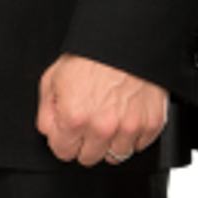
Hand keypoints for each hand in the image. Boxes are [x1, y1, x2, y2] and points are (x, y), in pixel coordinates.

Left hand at [36, 53, 168, 166]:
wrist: (126, 39)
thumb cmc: (91, 56)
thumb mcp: (52, 79)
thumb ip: (46, 112)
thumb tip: (49, 131)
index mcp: (74, 117)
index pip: (63, 153)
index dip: (64, 139)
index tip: (69, 129)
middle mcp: (102, 127)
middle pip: (89, 158)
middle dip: (85, 143)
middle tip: (89, 121)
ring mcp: (129, 128)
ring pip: (115, 156)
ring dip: (111, 142)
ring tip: (110, 118)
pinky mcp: (151, 124)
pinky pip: (139, 145)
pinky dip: (133, 135)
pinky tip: (126, 115)